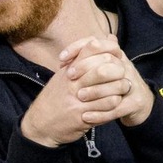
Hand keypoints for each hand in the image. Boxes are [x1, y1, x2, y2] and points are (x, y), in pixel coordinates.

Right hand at [21, 36, 152, 146]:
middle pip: (104, 66)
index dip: (110, 49)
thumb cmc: (54, 99)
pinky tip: (115, 103)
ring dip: (120, 88)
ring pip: (111, 88)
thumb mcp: (64, 75)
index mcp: (68, 68)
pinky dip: (115, 103)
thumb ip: (85, 58)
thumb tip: (110, 38)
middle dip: (118, 70)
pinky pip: (107, 106)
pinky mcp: (82, 115)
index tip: (116, 56)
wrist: (39, 124)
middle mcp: (72, 80)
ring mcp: (77, 98)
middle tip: (123, 74)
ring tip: (123, 89)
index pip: (92, 47)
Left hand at [60, 35, 153, 126]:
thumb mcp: (99, 71)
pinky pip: (117, 108)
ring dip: (94, 91)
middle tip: (69, 77)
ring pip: (114, 83)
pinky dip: (100, 114)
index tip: (61, 59)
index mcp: (114, 55)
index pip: (95, 43)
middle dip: (85, 67)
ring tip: (78, 97)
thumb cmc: (112, 84)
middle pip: (106, 59)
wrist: (138, 103)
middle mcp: (125, 65)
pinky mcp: (135, 102)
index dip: (77, 48)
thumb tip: (63, 60)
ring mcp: (132, 83)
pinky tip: (86, 117)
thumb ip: (83, 64)